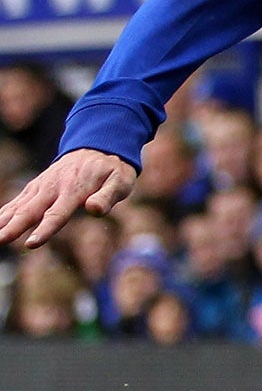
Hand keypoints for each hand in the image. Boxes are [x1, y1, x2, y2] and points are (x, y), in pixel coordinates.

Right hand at [0, 149, 136, 249]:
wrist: (99, 147)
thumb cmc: (113, 170)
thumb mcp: (120, 181)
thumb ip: (107, 196)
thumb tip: (94, 210)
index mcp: (74, 189)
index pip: (57, 213)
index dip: (44, 229)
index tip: (31, 243)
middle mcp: (53, 187)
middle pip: (31, 210)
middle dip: (15, 226)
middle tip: (0, 240)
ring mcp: (42, 186)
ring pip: (20, 205)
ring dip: (5, 220)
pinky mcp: (36, 186)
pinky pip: (18, 200)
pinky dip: (5, 212)